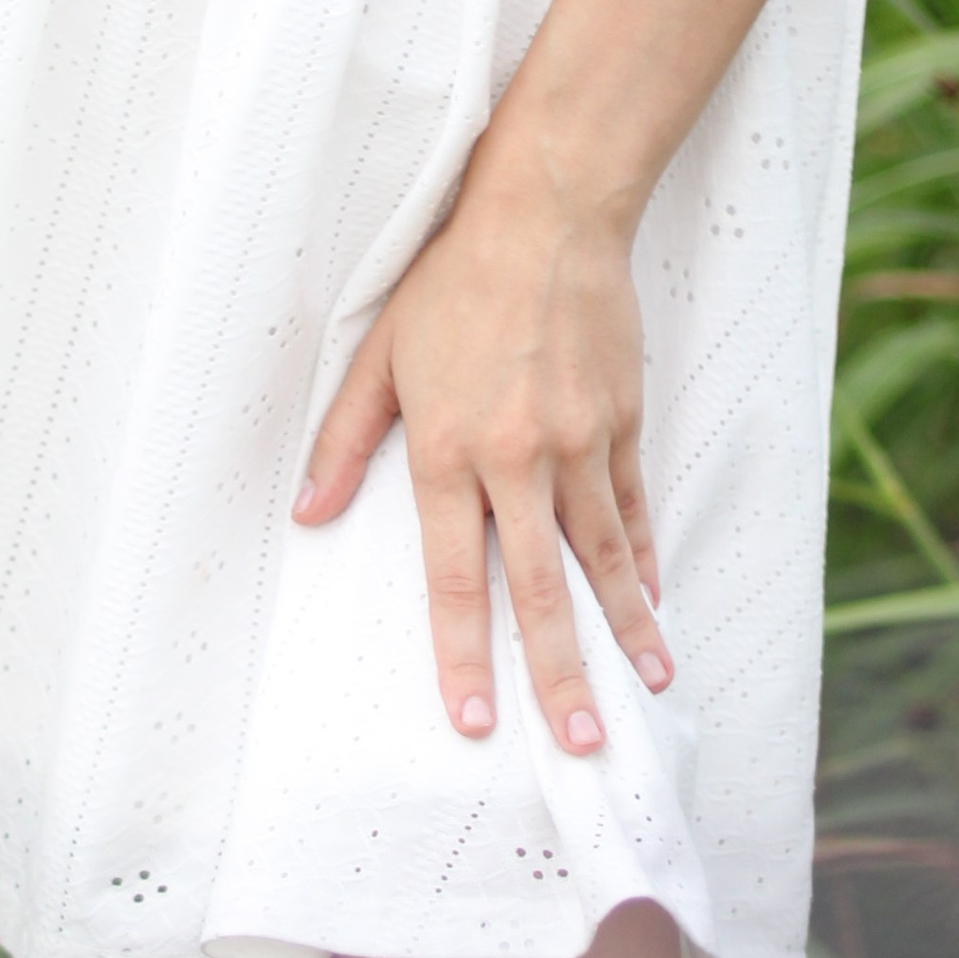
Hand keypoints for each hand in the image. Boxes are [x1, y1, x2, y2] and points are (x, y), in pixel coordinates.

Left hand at [294, 118, 671, 752]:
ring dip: (625, 632)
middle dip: (561, 676)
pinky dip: (642, 562)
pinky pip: (632, 509)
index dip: (464, 658)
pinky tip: (652, 606)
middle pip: (541, 590)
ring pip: (603, 559)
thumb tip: (306, 517)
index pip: (456, 579)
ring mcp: (580, 443)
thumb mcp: (379, 358)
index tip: (476, 723)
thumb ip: (343, 443)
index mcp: (449, 452)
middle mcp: (519, 460)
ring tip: (649, 689)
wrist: (546, 212)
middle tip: (580, 745)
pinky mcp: (621, 421)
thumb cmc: (450, 282)